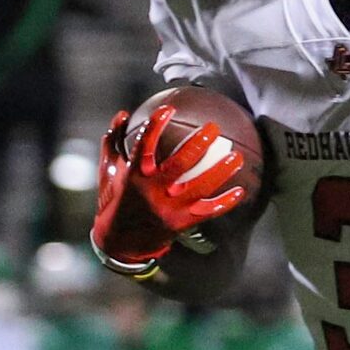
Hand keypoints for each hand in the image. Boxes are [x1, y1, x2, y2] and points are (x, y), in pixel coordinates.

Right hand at [90, 104, 248, 272]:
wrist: (120, 241)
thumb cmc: (115, 199)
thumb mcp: (108, 170)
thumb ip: (113, 141)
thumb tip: (122, 114)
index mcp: (135, 176)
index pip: (144, 147)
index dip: (155, 127)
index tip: (168, 109)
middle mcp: (154, 191)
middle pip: (180, 164)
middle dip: (198, 143)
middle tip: (213, 128)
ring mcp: (170, 208)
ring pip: (200, 187)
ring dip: (220, 171)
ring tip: (236, 156)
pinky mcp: (181, 223)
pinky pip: (207, 211)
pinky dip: (225, 202)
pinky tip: (240, 191)